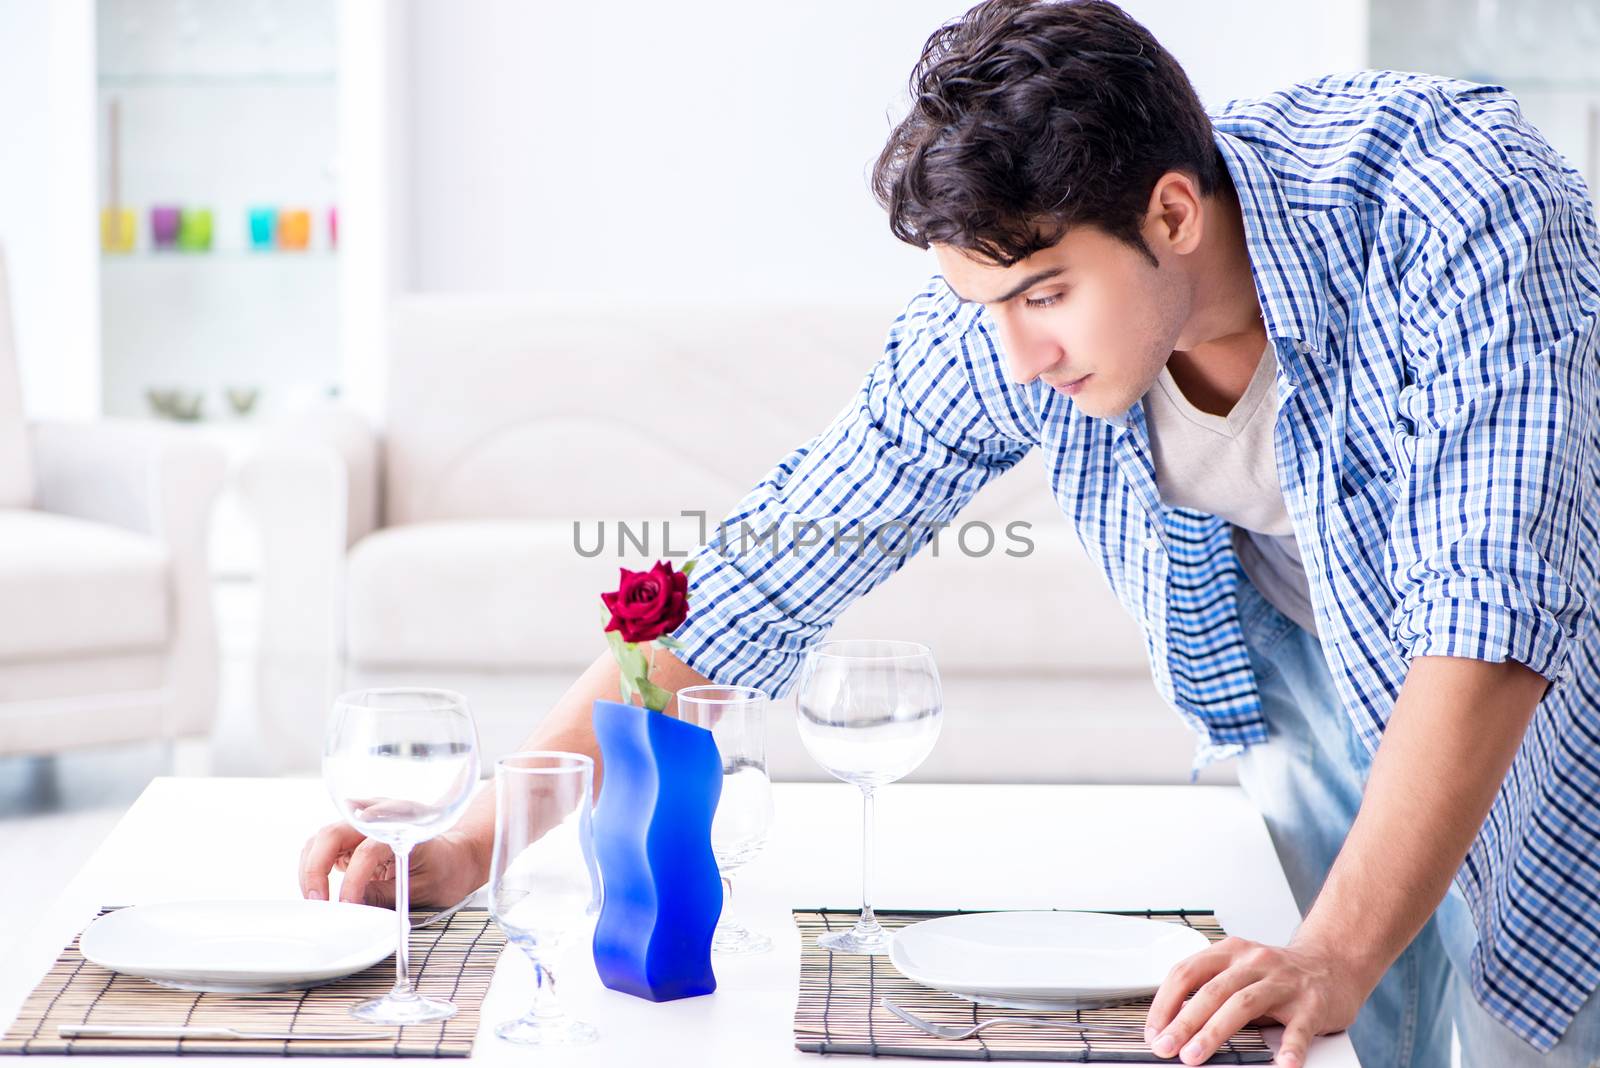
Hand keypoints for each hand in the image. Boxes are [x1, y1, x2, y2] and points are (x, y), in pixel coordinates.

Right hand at [298, 821, 487, 908]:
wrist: (456, 854)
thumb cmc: (446, 869)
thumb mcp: (424, 889)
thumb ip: (386, 895)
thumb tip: (351, 905)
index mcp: (404, 828)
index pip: (367, 850)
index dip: (353, 880)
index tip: (346, 904)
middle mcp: (381, 816)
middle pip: (333, 833)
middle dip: (316, 869)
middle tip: (317, 902)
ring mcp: (364, 821)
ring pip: (322, 837)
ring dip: (311, 867)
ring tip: (316, 899)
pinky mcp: (354, 833)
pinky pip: (325, 844)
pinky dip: (315, 864)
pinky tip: (321, 888)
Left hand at [1142, 935, 1371, 1066]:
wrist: (1333, 965)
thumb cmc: (1278, 975)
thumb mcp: (1240, 970)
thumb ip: (1211, 990)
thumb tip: (1172, 1026)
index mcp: (1230, 952)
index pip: (1186, 972)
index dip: (1164, 1002)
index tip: (1153, 1030)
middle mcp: (1254, 961)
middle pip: (1211, 991)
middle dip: (1183, 1022)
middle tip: (1166, 1047)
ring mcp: (1284, 982)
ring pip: (1242, 1004)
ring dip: (1214, 1032)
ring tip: (1195, 1056)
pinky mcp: (1312, 1004)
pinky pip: (1298, 1028)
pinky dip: (1289, 1048)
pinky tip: (1282, 1064)